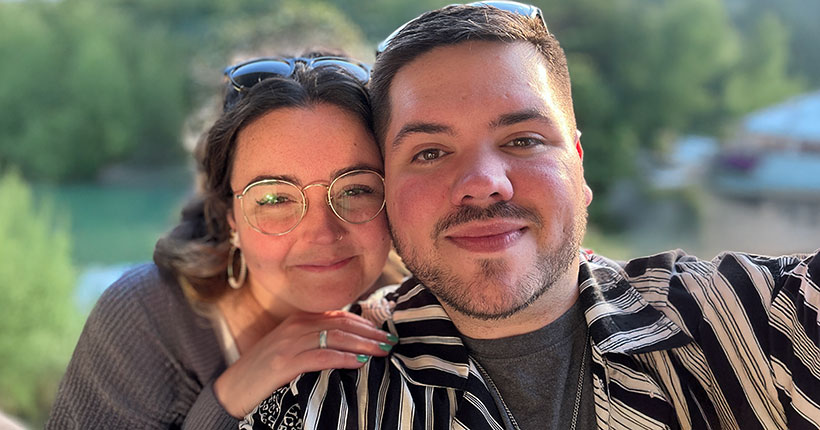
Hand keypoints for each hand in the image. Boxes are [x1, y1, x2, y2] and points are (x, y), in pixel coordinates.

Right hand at [213, 310, 396, 417]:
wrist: (231, 391)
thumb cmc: (264, 373)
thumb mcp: (290, 350)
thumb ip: (315, 342)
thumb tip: (351, 346)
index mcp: (298, 320)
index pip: (339, 316)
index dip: (364, 324)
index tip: (384, 333)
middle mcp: (295, 327)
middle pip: (341, 324)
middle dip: (369, 333)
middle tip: (391, 342)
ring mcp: (288, 343)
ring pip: (334, 337)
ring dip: (363, 344)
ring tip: (382, 352)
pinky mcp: (284, 363)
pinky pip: (320, 356)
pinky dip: (342, 358)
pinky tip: (359, 363)